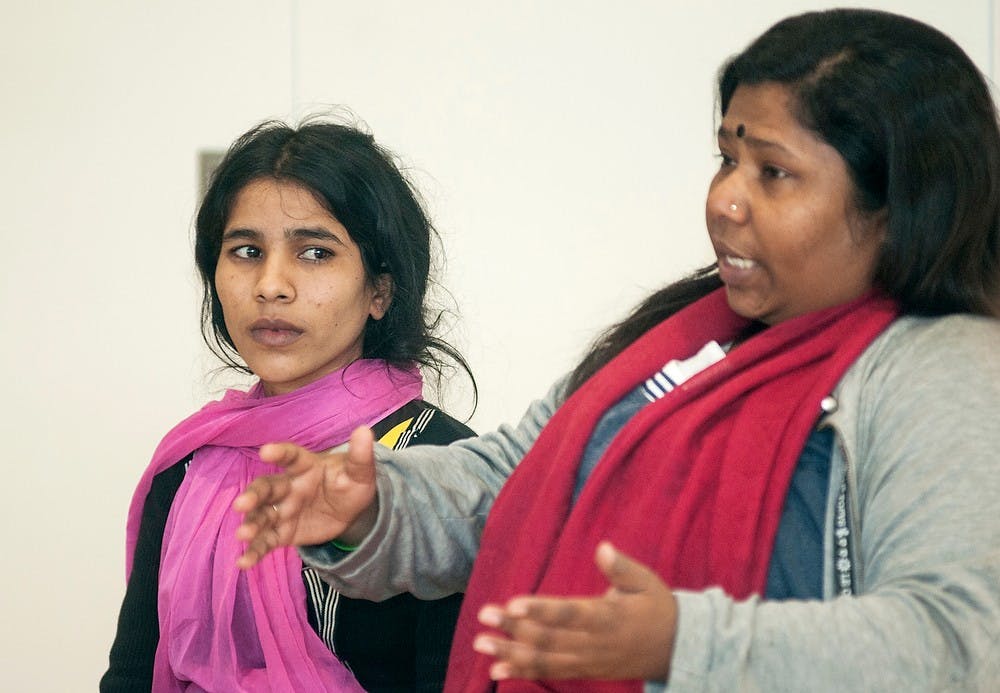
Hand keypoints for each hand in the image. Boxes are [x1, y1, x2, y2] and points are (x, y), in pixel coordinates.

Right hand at [233, 426, 378, 568]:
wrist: (350, 512)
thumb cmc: (350, 484)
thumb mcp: (360, 472)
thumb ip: (360, 456)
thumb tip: (364, 431)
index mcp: (305, 465)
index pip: (291, 456)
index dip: (279, 452)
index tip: (266, 451)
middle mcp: (288, 486)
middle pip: (267, 487)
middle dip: (253, 495)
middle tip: (242, 504)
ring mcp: (283, 510)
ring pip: (262, 515)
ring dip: (251, 523)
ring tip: (242, 534)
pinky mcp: (283, 532)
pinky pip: (266, 541)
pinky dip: (254, 552)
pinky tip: (243, 563)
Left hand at [472, 542, 676, 681]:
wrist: (679, 649)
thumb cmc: (659, 607)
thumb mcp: (646, 582)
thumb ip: (621, 568)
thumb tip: (603, 547)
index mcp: (609, 617)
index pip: (569, 614)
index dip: (540, 610)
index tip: (513, 603)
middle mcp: (595, 643)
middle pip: (549, 638)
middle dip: (513, 628)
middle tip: (483, 615)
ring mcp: (589, 661)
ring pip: (544, 660)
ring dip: (510, 652)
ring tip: (480, 644)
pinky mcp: (586, 671)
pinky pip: (551, 674)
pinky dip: (523, 672)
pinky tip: (496, 670)